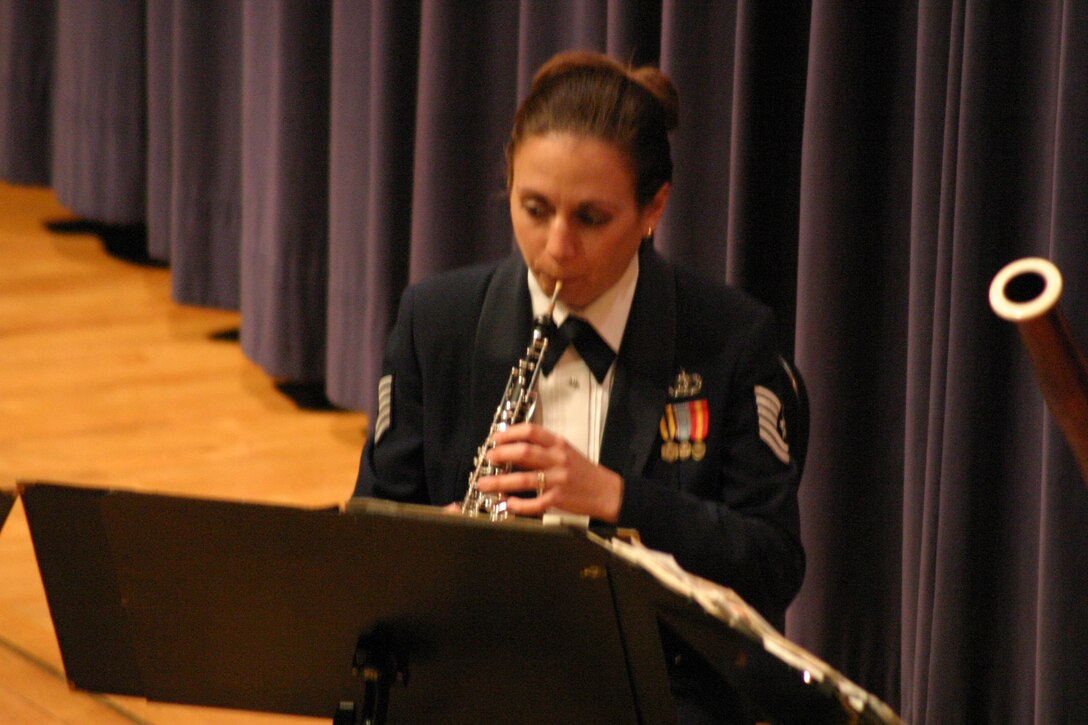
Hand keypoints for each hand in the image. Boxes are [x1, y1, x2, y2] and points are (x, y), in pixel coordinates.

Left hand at [473, 423, 622, 521]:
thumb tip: (512, 449)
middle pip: (524, 452)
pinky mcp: (559, 499)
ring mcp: (558, 480)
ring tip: (485, 484)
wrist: (607, 491)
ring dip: (500, 482)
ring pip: (523, 479)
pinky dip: (518, 505)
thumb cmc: (583, 472)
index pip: (531, 431)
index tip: (495, 438)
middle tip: (488, 458)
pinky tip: (508, 504)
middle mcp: (558, 459)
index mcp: (559, 444)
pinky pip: (534, 503)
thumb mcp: (565, 453)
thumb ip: (542, 449)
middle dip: (501, 454)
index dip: (509, 433)